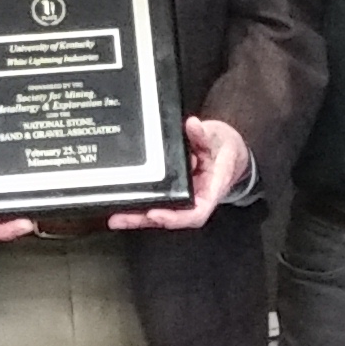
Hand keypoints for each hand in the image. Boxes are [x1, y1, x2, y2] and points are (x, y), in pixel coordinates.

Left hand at [101, 115, 250, 231]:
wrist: (228, 150)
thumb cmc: (224, 149)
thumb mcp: (219, 139)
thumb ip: (204, 135)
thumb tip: (192, 126)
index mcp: (210, 191)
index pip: (195, 214)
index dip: (175, 218)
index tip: (155, 213)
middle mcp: (195, 197)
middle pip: (170, 217)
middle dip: (144, 219)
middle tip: (122, 218)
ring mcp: (183, 195)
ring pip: (160, 211)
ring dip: (137, 216)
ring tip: (116, 217)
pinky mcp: (173, 189)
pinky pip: (157, 199)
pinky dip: (139, 202)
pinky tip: (121, 203)